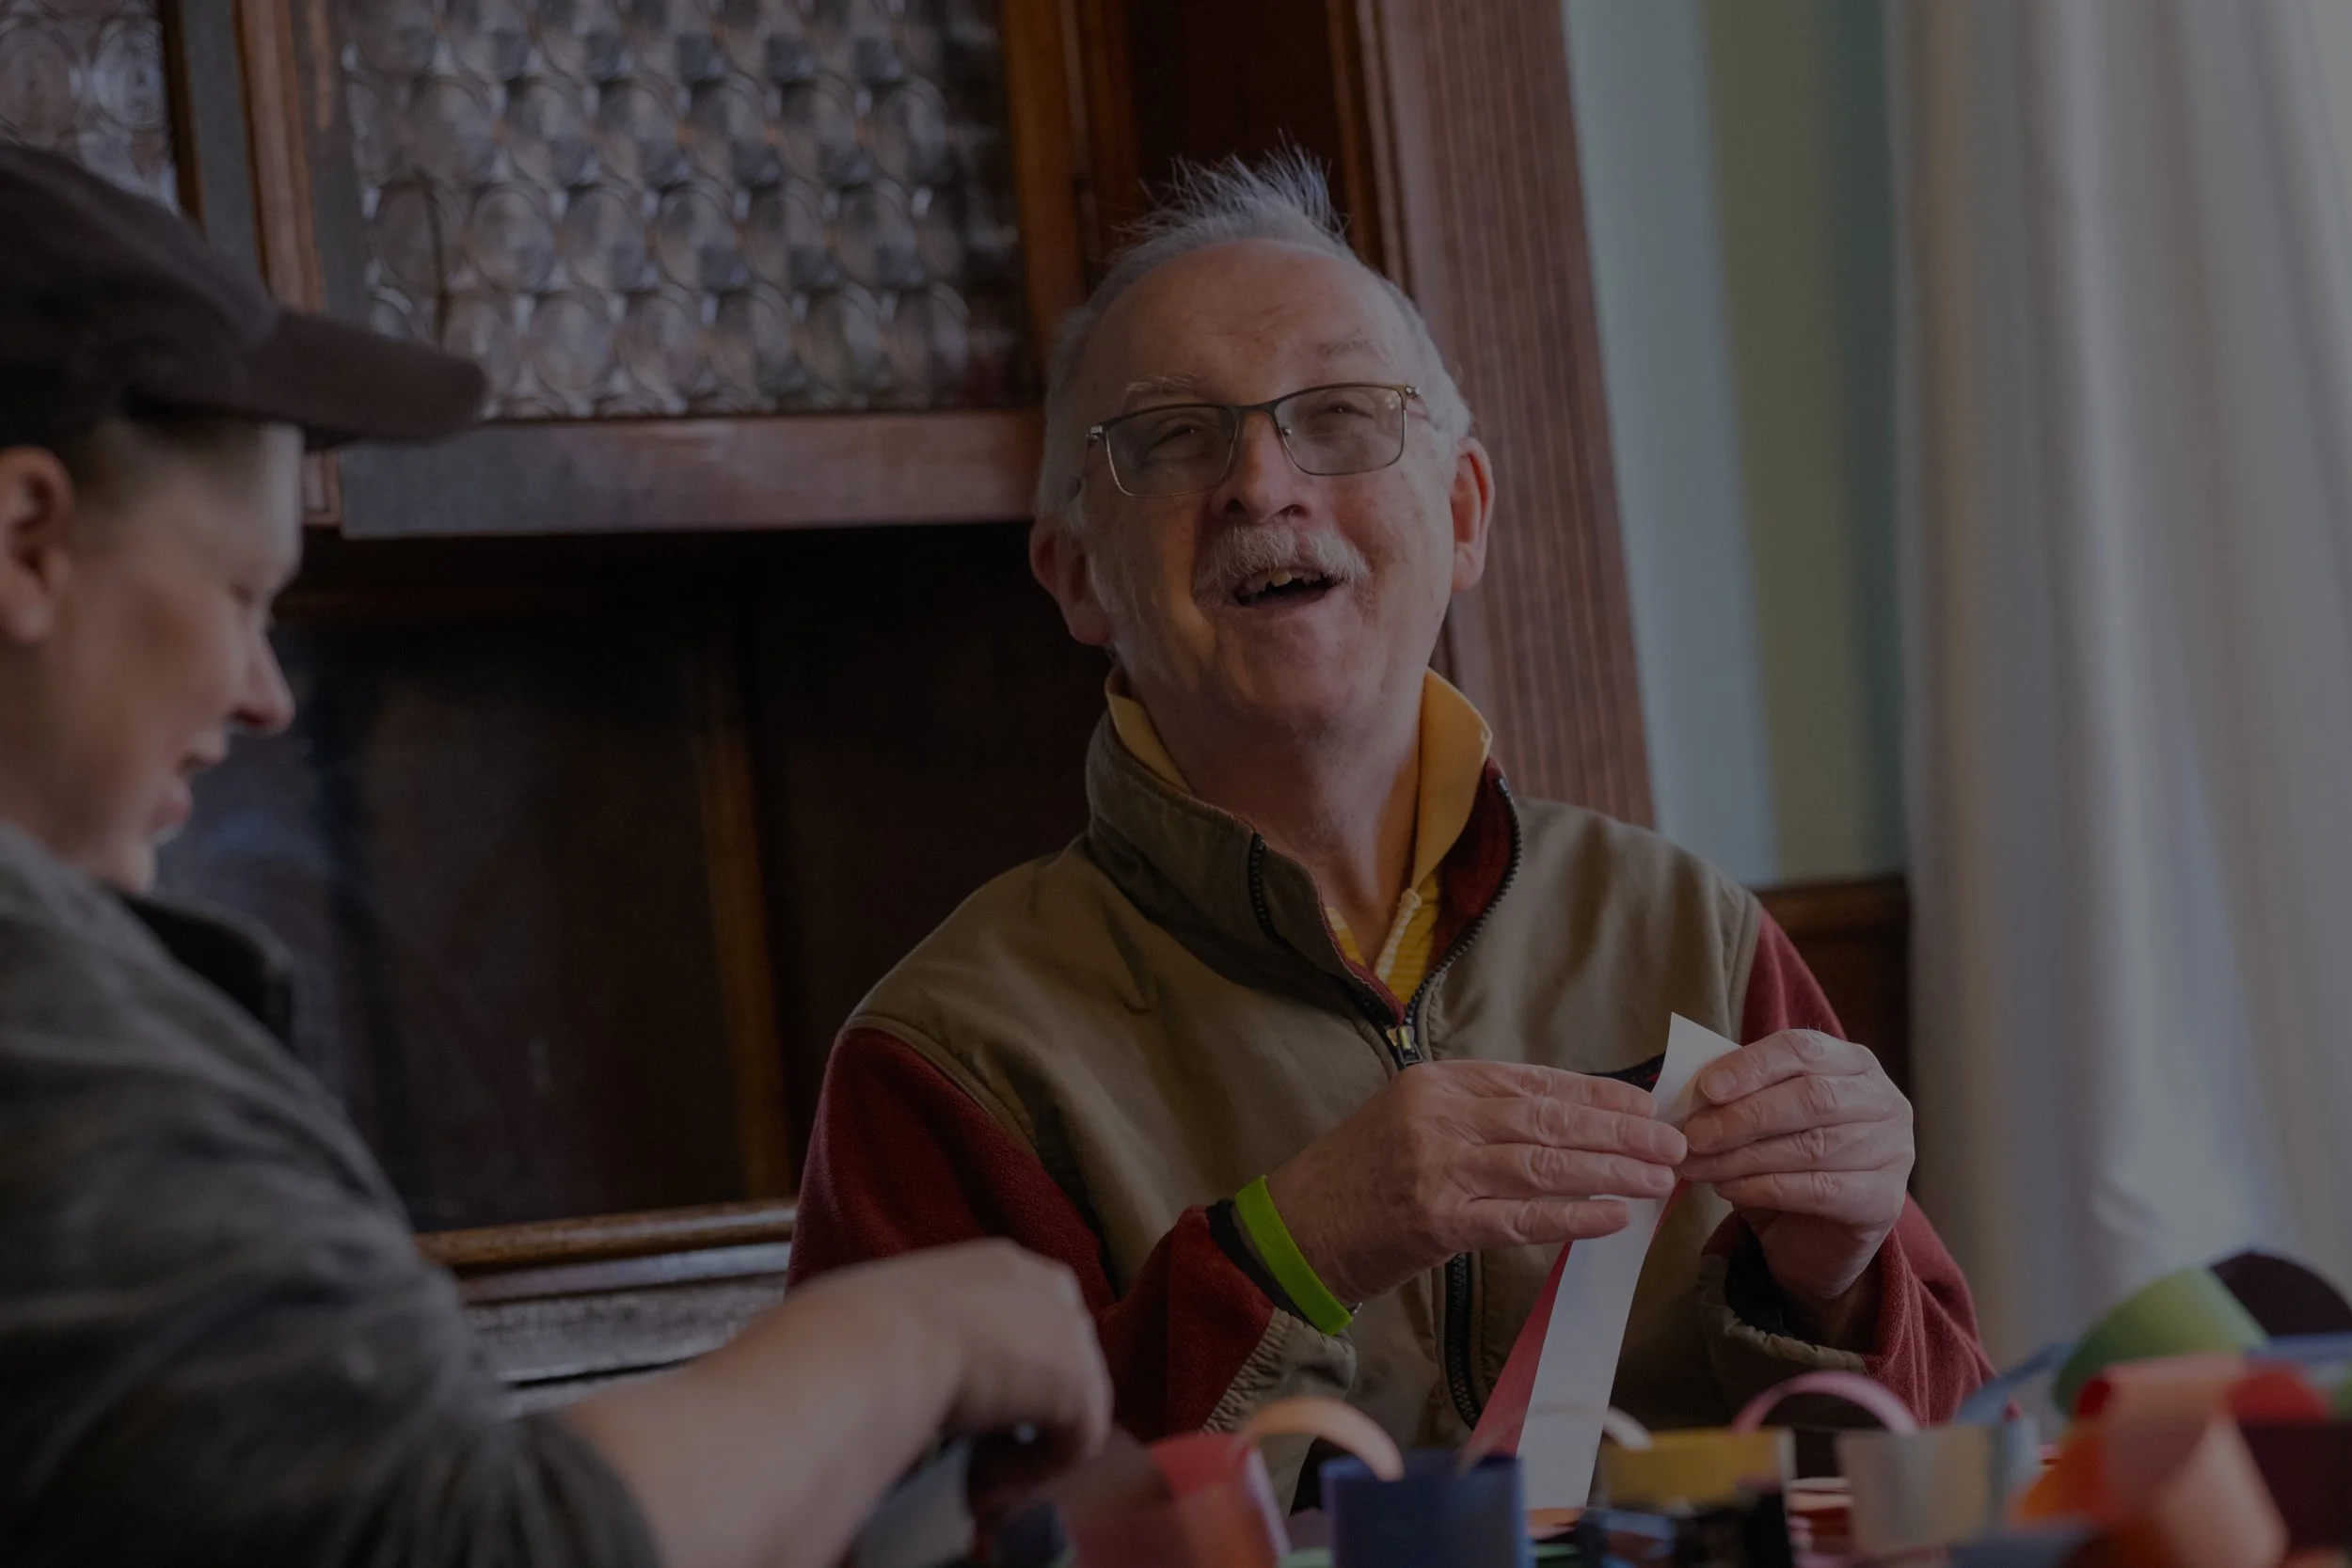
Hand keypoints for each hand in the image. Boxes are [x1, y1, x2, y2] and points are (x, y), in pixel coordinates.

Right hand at [859, 1240, 1114, 1467]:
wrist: (872, 1345)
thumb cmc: (856, 1328)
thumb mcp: (895, 1315)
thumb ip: (923, 1334)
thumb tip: (901, 1368)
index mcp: (1003, 1265)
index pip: (1028, 1323)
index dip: (1004, 1376)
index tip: (962, 1418)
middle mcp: (1050, 1289)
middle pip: (1056, 1365)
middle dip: (1021, 1414)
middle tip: (967, 1456)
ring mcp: (1074, 1335)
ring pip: (1067, 1409)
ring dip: (1023, 1450)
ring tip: (968, 1477)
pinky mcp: (1083, 1387)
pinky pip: (1075, 1445)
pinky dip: (1030, 1474)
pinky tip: (979, 1480)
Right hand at [1266, 1061, 1688, 1306]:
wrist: (1298, 1230)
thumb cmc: (1363, 1177)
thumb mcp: (1413, 1120)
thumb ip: (1480, 1114)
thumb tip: (1572, 1119)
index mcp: (1436, 1082)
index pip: (1534, 1082)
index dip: (1598, 1094)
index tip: (1647, 1106)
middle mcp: (1437, 1116)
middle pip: (1546, 1119)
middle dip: (1618, 1132)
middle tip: (1673, 1143)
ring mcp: (1436, 1168)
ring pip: (1542, 1165)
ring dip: (1609, 1172)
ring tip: (1660, 1180)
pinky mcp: (1436, 1222)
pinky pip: (1520, 1217)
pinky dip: (1573, 1218)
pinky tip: (1614, 1218)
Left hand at [1679, 1030, 1912, 1341]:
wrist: (1814, 1238)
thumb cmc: (1786, 1162)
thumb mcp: (1761, 1118)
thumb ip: (1739, 1095)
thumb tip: (1694, 1089)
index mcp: (1854, 1064)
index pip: (1802, 1049)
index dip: (1752, 1066)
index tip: (1706, 1088)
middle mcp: (1884, 1101)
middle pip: (1811, 1097)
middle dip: (1744, 1116)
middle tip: (1694, 1135)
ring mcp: (1893, 1151)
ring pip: (1812, 1146)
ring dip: (1744, 1156)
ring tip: (1699, 1165)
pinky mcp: (1884, 1200)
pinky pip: (1819, 1190)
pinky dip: (1765, 1188)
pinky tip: (1729, 1189)